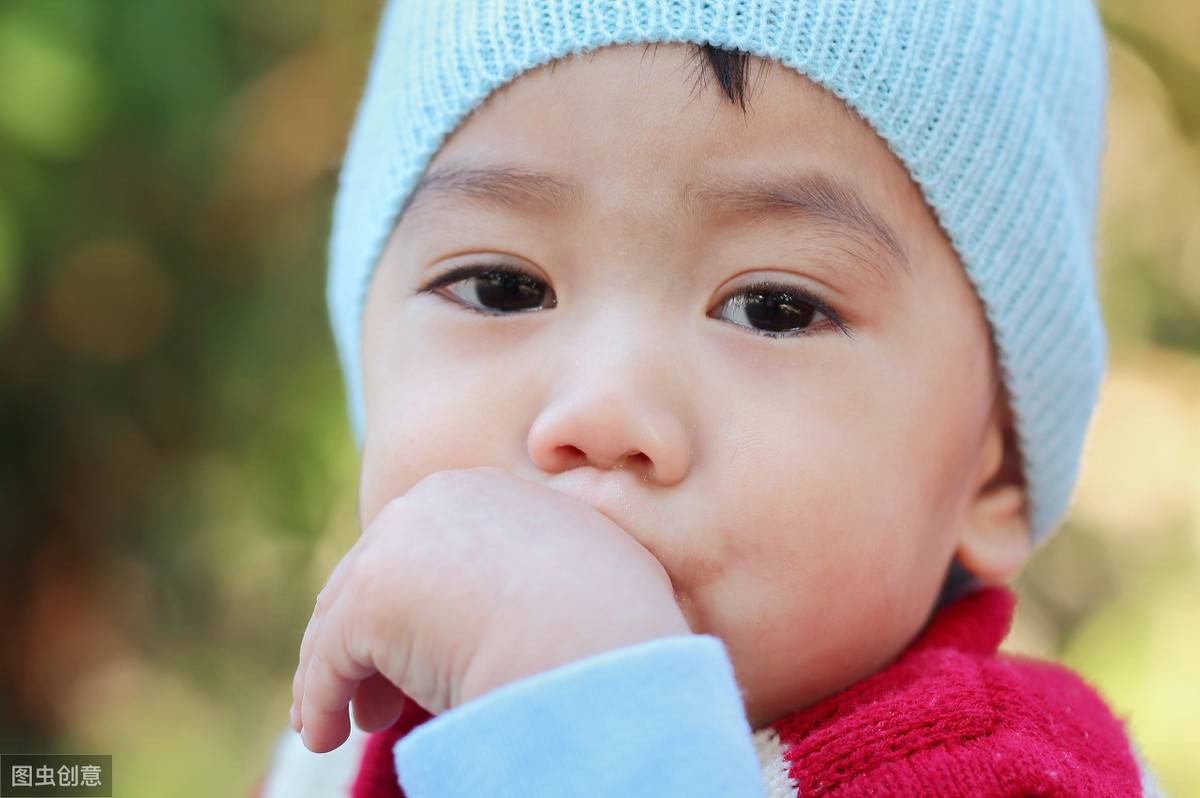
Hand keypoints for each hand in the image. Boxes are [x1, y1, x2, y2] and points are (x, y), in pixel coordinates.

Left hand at [289, 466, 690, 752]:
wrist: (594, 635)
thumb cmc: (611, 616)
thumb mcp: (585, 560)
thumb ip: (541, 564)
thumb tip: (537, 598)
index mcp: (482, 490)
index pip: (424, 546)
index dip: (417, 604)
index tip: (426, 653)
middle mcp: (433, 502)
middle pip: (375, 576)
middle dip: (369, 641)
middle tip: (376, 702)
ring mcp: (396, 545)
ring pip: (343, 618)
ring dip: (336, 676)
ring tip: (343, 725)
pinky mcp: (368, 600)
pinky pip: (330, 659)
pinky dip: (319, 700)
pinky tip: (324, 735)